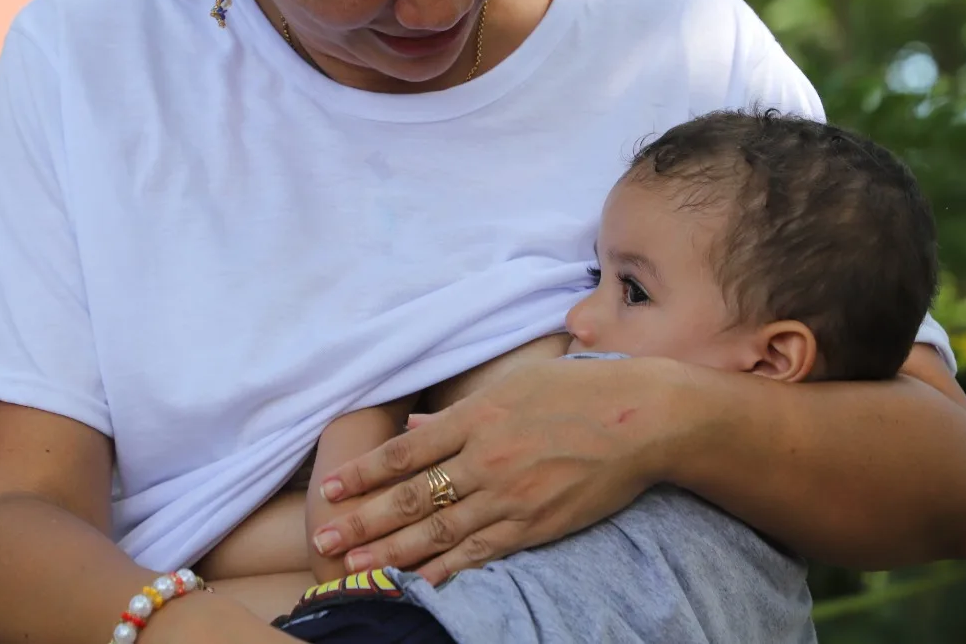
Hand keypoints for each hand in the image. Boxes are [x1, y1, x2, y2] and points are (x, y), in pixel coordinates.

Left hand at [311, 355, 679, 584]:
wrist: (641, 417)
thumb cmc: (579, 391)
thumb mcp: (515, 385)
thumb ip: (460, 411)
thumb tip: (413, 426)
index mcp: (478, 415)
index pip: (405, 451)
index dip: (363, 473)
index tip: (330, 489)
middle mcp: (487, 457)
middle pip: (412, 495)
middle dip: (363, 518)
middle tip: (324, 538)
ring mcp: (510, 496)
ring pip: (439, 530)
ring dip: (391, 549)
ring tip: (354, 565)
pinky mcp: (535, 524)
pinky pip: (481, 552)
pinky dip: (447, 568)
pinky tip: (418, 580)